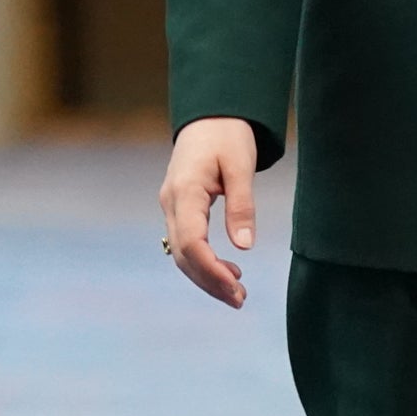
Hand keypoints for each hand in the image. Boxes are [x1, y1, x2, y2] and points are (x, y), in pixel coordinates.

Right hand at [158, 116, 258, 308]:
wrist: (210, 115)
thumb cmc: (227, 135)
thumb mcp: (240, 165)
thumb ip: (241, 205)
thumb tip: (244, 247)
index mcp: (185, 190)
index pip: (190, 241)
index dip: (210, 269)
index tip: (235, 286)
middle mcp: (171, 202)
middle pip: (184, 254)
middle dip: (210, 281)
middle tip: (241, 300)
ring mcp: (172, 206)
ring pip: (182, 254)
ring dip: (207, 277)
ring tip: (237, 293)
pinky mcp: (178, 209)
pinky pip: (186, 244)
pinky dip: (203, 263)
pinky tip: (227, 272)